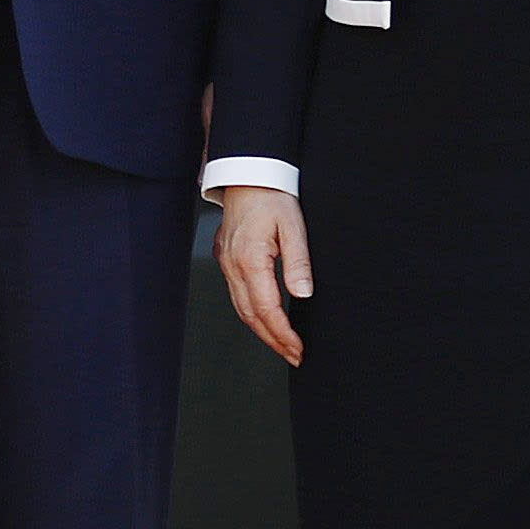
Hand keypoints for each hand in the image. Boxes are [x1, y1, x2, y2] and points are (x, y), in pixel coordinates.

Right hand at [217, 185, 310, 366]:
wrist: (247, 172)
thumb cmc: (272, 195)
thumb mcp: (294, 225)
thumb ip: (298, 262)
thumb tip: (303, 294)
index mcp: (250, 259)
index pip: (266, 309)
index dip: (282, 334)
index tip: (297, 349)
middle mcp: (232, 265)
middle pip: (250, 315)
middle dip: (273, 340)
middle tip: (294, 356)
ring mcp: (226, 262)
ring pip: (241, 308)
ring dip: (262, 330)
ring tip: (283, 345)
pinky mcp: (226, 258)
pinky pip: (236, 294)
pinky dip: (252, 313)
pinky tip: (266, 319)